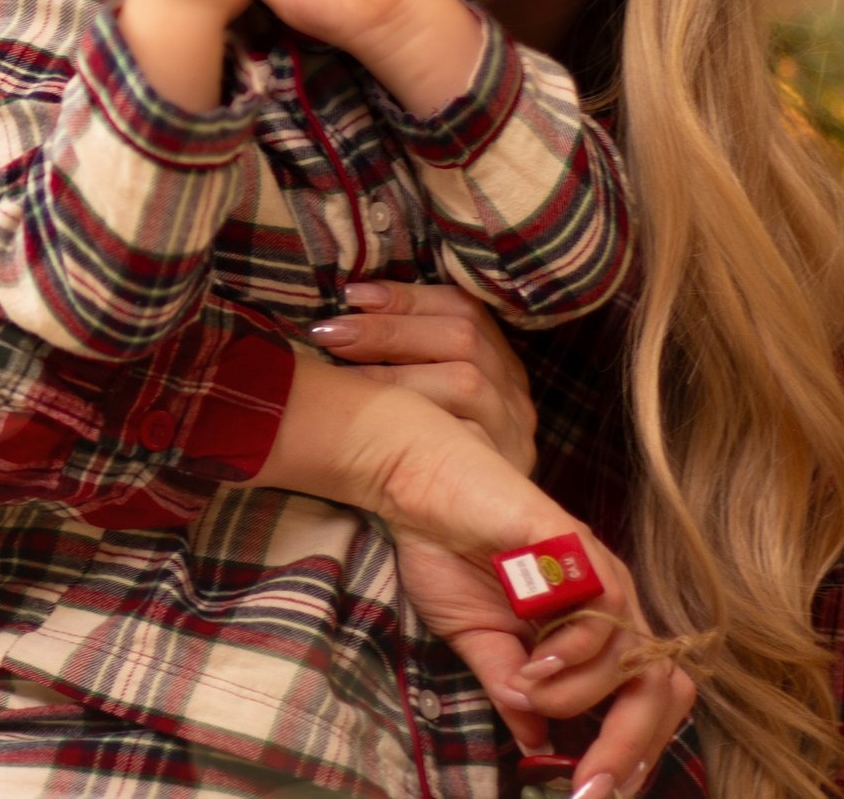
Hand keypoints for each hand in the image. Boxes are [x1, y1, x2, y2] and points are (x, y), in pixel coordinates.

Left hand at [308, 281, 537, 476]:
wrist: (455, 548)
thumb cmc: (416, 462)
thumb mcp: (423, 394)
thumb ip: (406, 351)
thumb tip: (351, 299)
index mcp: (498, 363)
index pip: (463, 310)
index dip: (407, 298)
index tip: (351, 296)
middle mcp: (513, 393)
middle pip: (463, 338)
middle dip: (389, 331)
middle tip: (329, 334)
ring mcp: (514, 432)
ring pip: (466, 379)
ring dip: (395, 372)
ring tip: (341, 372)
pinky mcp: (507, 470)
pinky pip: (465, 434)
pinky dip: (415, 412)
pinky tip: (370, 412)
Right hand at [386, 521, 697, 790]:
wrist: (417, 489)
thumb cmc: (448, 555)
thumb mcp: (479, 643)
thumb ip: (511, 690)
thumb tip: (539, 747)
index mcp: (592, 628)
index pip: (644, 701)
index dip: (631, 752)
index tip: (592, 793)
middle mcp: (609, 602)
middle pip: (659, 690)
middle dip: (628, 748)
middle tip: (587, 786)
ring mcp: (597, 572)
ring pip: (630, 662)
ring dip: (579, 695)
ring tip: (527, 687)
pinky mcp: (575, 546)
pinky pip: (605, 611)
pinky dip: (573, 652)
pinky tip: (533, 662)